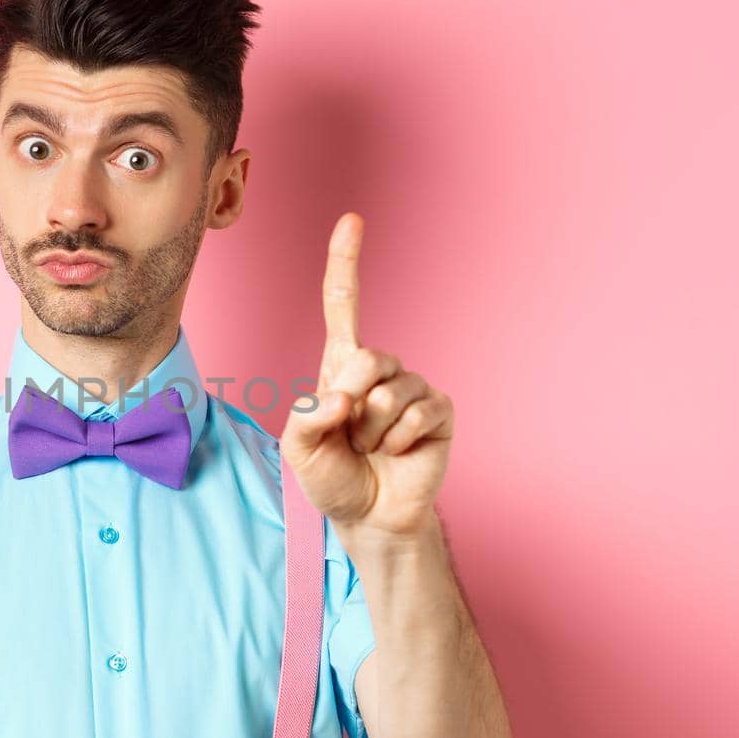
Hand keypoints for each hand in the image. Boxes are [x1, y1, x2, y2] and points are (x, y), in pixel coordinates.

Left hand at [281, 213, 453, 537]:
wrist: (369, 517)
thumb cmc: (332, 477)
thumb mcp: (299, 449)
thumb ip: (306, 419)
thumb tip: (343, 397)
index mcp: (341, 366)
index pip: (344, 305)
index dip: (346, 263)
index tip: (352, 220)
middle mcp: (379, 369)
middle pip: (368, 358)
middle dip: (353, 403)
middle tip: (351, 436)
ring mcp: (413, 387)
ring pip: (390, 394)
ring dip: (373, 432)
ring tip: (373, 448)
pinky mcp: (439, 412)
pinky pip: (419, 414)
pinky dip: (400, 441)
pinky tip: (399, 452)